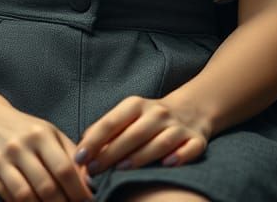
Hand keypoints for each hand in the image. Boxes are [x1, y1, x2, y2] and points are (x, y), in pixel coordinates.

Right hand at [0, 100, 93, 201]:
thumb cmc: (24, 128)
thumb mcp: (48, 132)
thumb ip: (69, 153)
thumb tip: (88, 181)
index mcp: (41, 134)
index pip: (64, 168)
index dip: (78, 190)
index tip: (88, 201)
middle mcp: (22, 146)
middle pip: (47, 186)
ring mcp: (3, 160)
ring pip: (26, 196)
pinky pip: (9, 197)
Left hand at [74, 94, 210, 174]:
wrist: (191, 109)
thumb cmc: (147, 119)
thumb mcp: (126, 116)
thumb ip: (105, 130)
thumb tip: (80, 149)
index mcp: (136, 106)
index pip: (112, 122)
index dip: (94, 140)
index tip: (80, 158)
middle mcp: (157, 113)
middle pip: (134, 134)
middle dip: (112, 153)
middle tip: (94, 171)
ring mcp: (178, 127)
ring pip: (160, 142)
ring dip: (141, 155)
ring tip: (122, 169)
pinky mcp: (196, 140)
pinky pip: (190, 148)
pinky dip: (181, 156)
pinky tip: (168, 164)